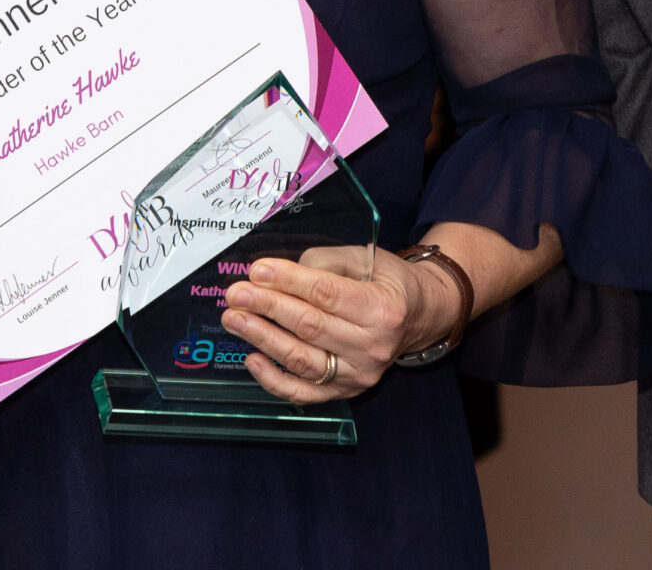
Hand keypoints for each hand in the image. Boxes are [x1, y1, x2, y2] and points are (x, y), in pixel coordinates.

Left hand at [220, 244, 464, 404]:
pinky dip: (273, 380)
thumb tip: (278, 274)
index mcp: (382, 309)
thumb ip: (325, 263)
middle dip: (267, 307)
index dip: (288, 282)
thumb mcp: (366, 258)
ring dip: (263, 339)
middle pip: (310, 326)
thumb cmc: (386, 282)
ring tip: (234, 319)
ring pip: (302, 360)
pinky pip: (303, 393)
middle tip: (235, 294)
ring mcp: (359, 375)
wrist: (417, 317)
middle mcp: (373, 347)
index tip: (257, 270)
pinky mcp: (345, 392)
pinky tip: (251, 359)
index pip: (327, 294)